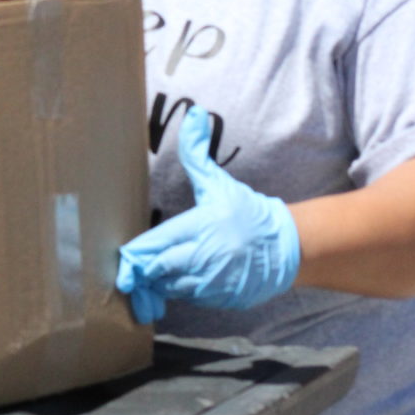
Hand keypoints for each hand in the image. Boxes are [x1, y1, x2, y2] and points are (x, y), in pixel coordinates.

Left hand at [117, 106, 300, 323]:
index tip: (127, 255)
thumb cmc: (247, 212)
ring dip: (162, 281)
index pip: (158, 243)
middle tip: (134, 269)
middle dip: (145, 270)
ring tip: (157, 272)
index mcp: (201, 227)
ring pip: (173, 287)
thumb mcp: (219, 183)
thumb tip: (193, 115)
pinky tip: (181, 280)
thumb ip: (197, 155)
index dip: (139, 252)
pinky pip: (191, 299)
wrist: (287, 247)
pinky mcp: (222, 299)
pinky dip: (182, 291)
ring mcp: (214, 281)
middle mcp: (205, 256)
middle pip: (160, 269)